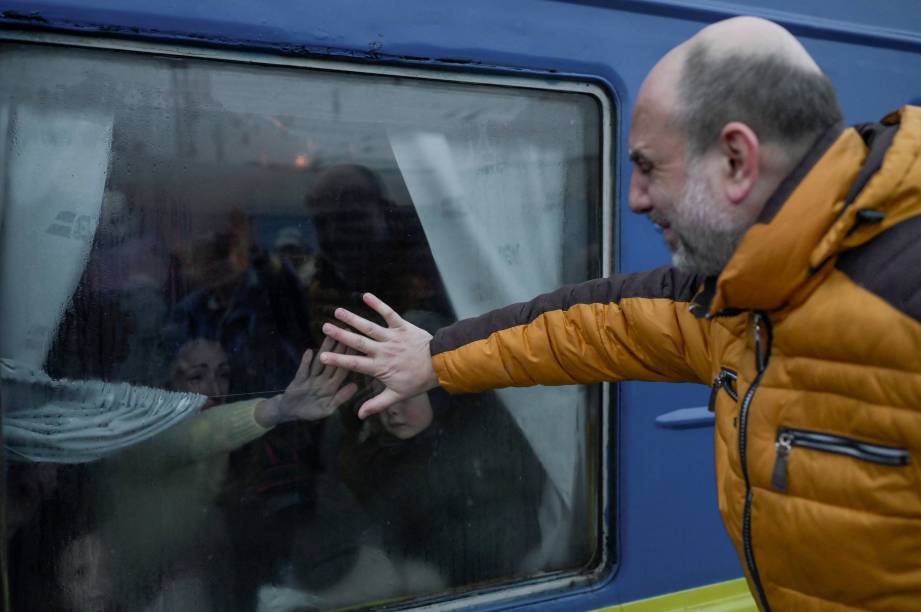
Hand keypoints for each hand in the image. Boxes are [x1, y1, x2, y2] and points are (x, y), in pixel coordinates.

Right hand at [255, 337, 357, 426]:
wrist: (290, 412)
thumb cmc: (311, 411)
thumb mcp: (327, 409)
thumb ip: (340, 398)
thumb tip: (355, 386)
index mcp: (332, 386)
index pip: (343, 370)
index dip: (350, 357)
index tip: (356, 344)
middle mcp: (322, 379)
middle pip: (332, 361)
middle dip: (339, 347)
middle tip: (345, 330)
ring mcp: (310, 378)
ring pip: (319, 362)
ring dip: (324, 349)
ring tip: (329, 335)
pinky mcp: (298, 380)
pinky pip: (303, 371)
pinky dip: (305, 362)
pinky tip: (309, 351)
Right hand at [319, 293, 438, 418]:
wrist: (440, 365)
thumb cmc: (417, 382)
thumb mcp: (397, 396)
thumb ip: (377, 405)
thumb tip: (359, 415)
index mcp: (380, 367)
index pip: (354, 363)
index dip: (338, 360)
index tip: (322, 357)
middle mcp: (383, 351)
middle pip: (358, 342)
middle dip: (340, 335)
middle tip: (325, 327)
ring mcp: (392, 337)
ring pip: (369, 327)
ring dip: (353, 318)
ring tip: (338, 311)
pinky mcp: (403, 327)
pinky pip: (389, 314)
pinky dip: (378, 304)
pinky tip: (366, 296)